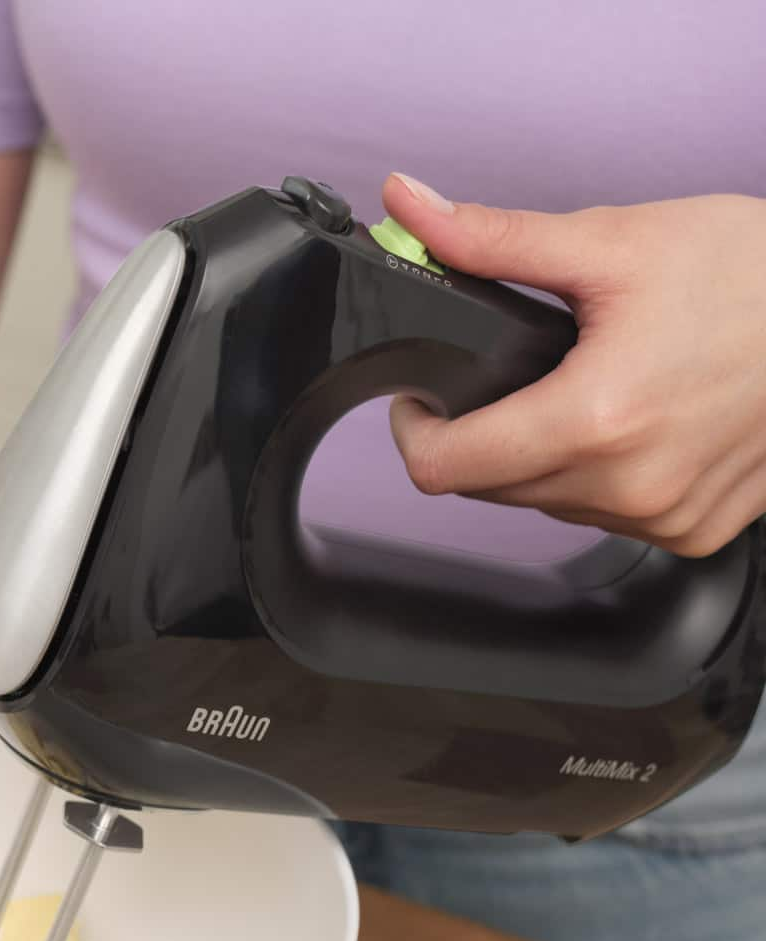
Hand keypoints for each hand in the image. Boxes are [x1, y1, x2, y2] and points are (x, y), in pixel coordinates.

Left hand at [382, 173, 765, 556]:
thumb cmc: (751, 276)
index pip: (446, 469)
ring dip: (538, 461)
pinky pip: (607, 520)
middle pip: (491, 489)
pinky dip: (597, 481)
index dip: (415, 433)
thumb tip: (410, 207)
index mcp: (594, 419)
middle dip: (477, 438)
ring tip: (577, 394)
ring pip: (546, 506)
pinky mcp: (694, 530)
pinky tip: (626, 430)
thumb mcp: (613, 243)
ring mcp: (665, 517)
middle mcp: (628, 486)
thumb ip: (495, 239)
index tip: (421, 404)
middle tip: (506, 383)